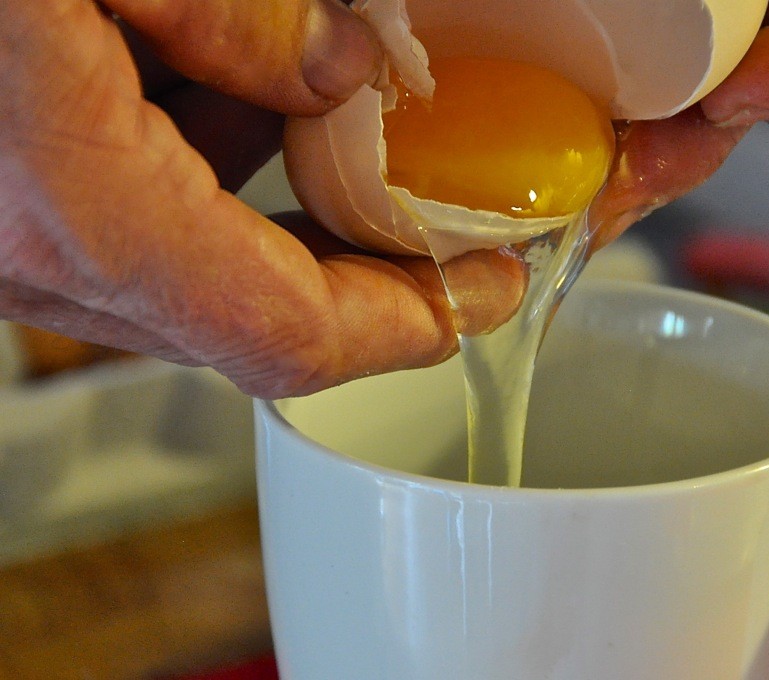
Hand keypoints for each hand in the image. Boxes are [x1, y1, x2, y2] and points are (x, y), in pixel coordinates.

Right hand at [0, 0, 522, 397]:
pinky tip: (227, 83)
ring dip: (290, 205)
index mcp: (84, 210)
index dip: (409, 323)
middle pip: (257, 310)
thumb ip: (238, 19)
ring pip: (200, 264)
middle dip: (367, 267)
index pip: (294, 332)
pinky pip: (138, 217)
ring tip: (355, 131)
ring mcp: (15, 239)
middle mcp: (42, 255)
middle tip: (447, 221)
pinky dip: (208, 165)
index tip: (483, 293)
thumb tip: (349, 65)